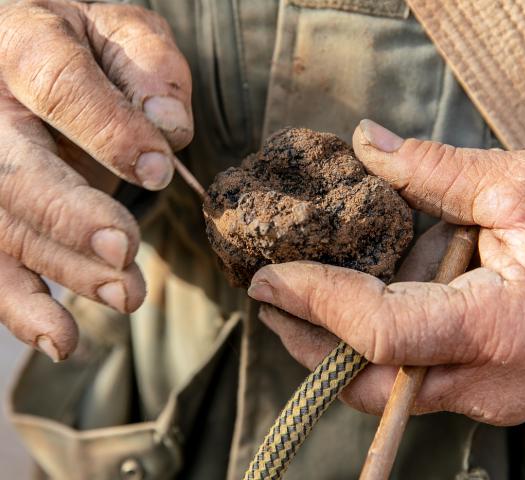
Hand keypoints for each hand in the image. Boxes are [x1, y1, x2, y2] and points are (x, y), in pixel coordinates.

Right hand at [0, 0, 192, 360]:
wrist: (32, 57)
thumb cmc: (90, 49)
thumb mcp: (124, 33)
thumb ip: (149, 67)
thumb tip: (168, 128)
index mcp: (18, 40)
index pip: (55, 80)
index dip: (107, 130)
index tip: (159, 169)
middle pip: (13, 170)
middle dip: (71, 217)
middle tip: (125, 251)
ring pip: (4, 226)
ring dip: (63, 270)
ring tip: (124, 297)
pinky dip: (22, 308)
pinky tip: (59, 340)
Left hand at [248, 119, 524, 425]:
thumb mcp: (520, 185)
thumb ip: (434, 172)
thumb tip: (368, 146)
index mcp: (498, 326)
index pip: (383, 331)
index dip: (318, 304)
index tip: (271, 277)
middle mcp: (489, 381)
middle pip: (371, 383)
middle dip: (308, 344)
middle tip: (270, 298)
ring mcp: (488, 397)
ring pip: (386, 391)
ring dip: (333, 350)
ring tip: (298, 302)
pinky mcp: (486, 394)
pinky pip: (411, 383)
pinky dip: (371, 351)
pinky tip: (353, 312)